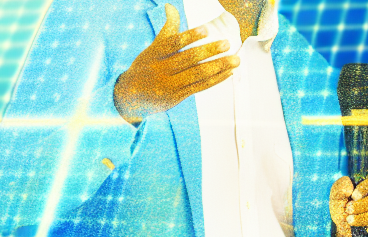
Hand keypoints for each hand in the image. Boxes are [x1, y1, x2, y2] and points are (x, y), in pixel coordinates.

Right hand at [114, 4, 239, 124]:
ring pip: (198, 75)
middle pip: (188, 59)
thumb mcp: (153, 47)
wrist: (131, 97)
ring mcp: (170, 85)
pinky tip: (228, 73)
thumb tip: (171, 6)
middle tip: (226, 44)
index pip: (173, 43)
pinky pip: (200, 87)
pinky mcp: (178, 97)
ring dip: (218, 67)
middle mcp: (162, 70)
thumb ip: (167, 29)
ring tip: (235, 60)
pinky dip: (215, 80)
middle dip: (209, 51)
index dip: (189, 36)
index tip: (206, 30)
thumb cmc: (147, 67)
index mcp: (155, 54)